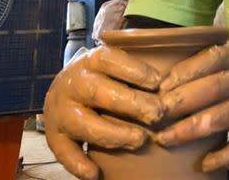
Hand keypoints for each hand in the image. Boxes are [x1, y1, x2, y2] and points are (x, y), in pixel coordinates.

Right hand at [43, 46, 165, 179]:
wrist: (64, 87)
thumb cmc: (104, 77)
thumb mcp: (117, 65)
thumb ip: (139, 71)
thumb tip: (174, 84)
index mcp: (92, 61)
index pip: (111, 60)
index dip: (135, 71)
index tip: (159, 82)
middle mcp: (73, 83)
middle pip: (100, 92)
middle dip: (132, 104)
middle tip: (157, 114)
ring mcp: (61, 110)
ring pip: (84, 124)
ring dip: (114, 134)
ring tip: (140, 140)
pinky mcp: (54, 135)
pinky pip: (63, 152)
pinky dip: (78, 164)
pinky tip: (96, 173)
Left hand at [156, 46, 228, 171]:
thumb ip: (213, 70)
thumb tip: (164, 85)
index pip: (211, 58)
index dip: (183, 72)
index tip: (158, 87)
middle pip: (213, 87)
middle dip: (180, 102)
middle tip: (153, 115)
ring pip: (223, 116)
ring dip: (191, 129)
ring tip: (166, 139)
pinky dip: (222, 156)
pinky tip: (203, 164)